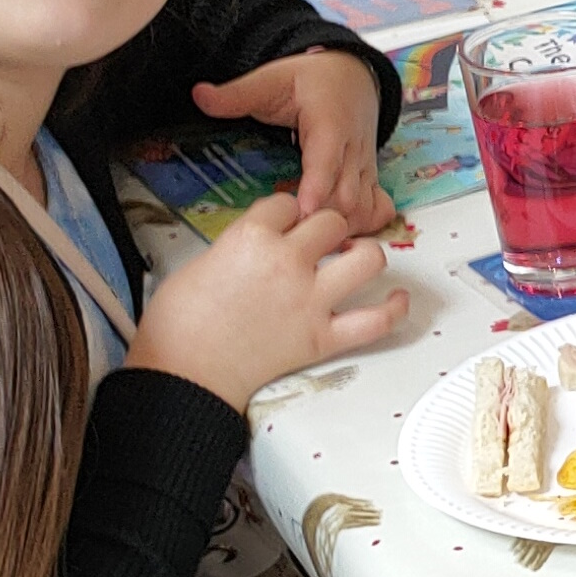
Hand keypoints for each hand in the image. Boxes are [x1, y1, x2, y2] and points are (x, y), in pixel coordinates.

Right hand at [126, 195, 407, 407]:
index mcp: (251, 237)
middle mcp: (288, 262)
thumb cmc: (177, 322)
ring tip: (355, 259)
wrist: (182, 374)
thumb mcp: (201, 261)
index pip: (286, 203)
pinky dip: (393, 309)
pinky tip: (397, 298)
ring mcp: (311, 301)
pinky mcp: (323, 338)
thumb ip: (239, 245)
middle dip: (326, 227)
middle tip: (319, 243)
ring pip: (368, 257)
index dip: (287, 213)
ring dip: (366, 254)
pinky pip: (376, 321)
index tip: (284, 224)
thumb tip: (261, 244)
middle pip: (331, 221)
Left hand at [194, 51, 397, 232]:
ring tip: (312, 243)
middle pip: (347, 191)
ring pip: (363, 203)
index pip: (327, 158)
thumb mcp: (271, 79)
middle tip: (295, 236)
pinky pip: (377, 206)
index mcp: (330, 122)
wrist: (351, 76)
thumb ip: (236, 93)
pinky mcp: (370, 176)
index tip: (304, 209)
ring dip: (343, 225)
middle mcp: (353, 147)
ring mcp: (365, 164)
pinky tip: (343, 237)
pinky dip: (365, 223)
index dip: (318, 185)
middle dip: (325, 217)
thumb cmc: (311, 80)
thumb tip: (199, 95)